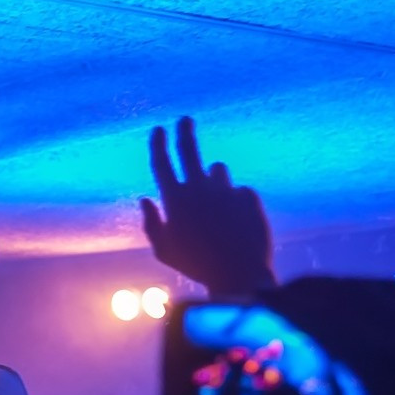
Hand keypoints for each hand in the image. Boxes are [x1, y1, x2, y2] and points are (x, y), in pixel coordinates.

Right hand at [142, 116, 274, 294]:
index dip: (158, 143)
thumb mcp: (164, 250)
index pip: (161, 162)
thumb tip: (145, 200)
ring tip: (217, 208)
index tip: (159, 129)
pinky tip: (237, 225)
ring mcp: (226, 189)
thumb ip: (151, 223)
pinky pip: (239, 191)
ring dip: (214, 180)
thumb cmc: (195, 265)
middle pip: (189, 150)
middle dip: (185, 131)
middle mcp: (199, 187)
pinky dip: (236, 202)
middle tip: (185, 120)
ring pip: (218, 170)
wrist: (239, 274)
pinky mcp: (249, 196)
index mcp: (174, 199)